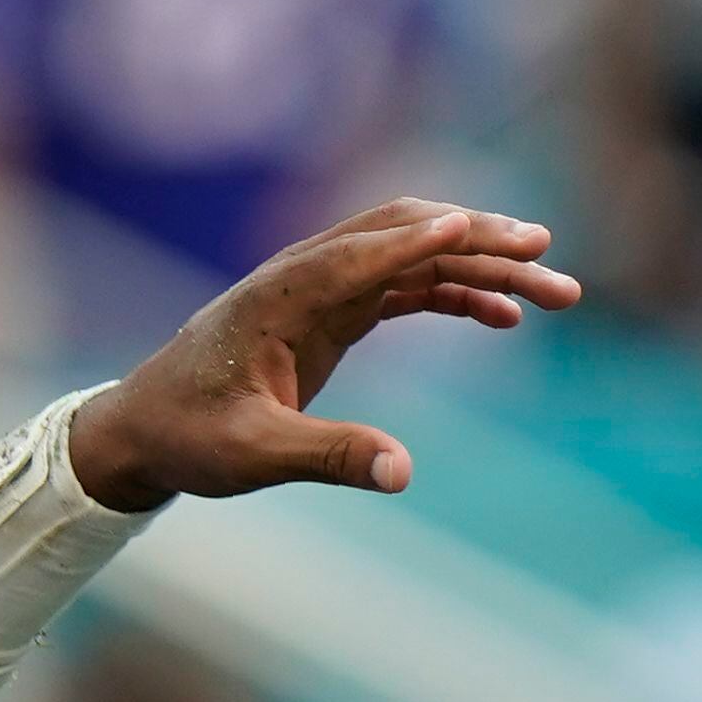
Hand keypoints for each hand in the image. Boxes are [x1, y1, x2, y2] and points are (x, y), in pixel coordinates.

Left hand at [65, 200, 583, 511]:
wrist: (146, 428)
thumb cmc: (189, 437)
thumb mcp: (254, 455)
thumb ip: (327, 456)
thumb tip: (401, 472)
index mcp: (278, 297)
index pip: (360, 254)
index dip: (420, 241)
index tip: (478, 229)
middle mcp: (304, 276)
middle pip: (405, 233)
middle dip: (478, 238)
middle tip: (547, 256)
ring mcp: (322, 287)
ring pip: (416, 255)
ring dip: (483, 265)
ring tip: (555, 293)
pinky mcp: (333, 308)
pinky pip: (408, 286)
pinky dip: (456, 293)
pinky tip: (504, 317)